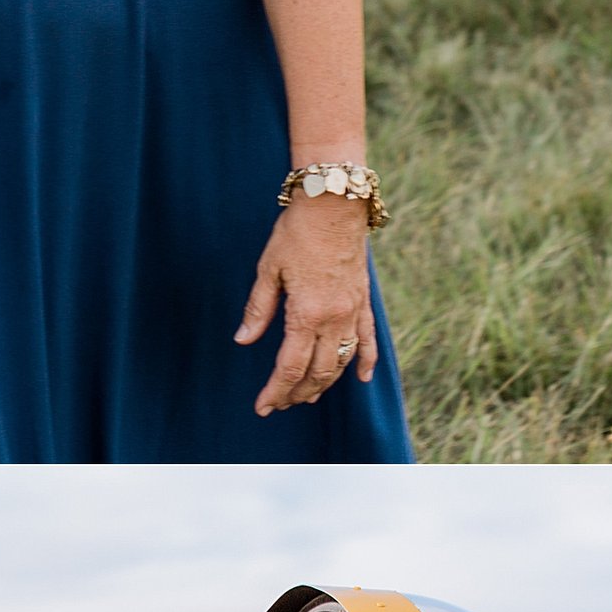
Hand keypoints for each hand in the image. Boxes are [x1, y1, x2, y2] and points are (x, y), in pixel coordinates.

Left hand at [235, 192, 376, 413]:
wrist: (334, 204)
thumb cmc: (296, 234)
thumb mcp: (268, 271)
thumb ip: (258, 310)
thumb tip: (243, 340)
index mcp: (306, 314)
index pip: (290, 367)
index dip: (276, 391)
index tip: (262, 407)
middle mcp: (334, 319)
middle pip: (317, 372)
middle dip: (297, 393)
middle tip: (279, 404)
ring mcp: (353, 312)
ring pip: (341, 361)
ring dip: (324, 384)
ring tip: (306, 397)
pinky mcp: (364, 302)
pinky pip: (368, 339)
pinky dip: (365, 361)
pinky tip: (361, 378)